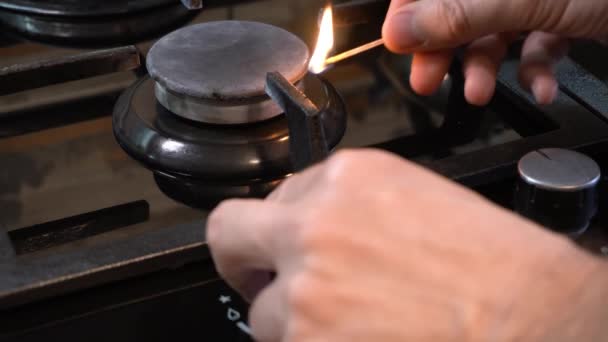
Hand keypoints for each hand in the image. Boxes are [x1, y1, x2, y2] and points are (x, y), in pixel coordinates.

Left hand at [208, 149, 607, 341]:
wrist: (526, 317)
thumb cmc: (487, 264)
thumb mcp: (414, 198)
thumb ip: (347, 203)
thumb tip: (306, 219)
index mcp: (346, 178)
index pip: (279, 196)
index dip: (286, 226)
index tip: (289, 242)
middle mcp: (315, 226)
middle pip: (231, 233)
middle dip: (242, 256)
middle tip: (258, 276)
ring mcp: (304, 287)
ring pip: (264, 308)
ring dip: (293, 317)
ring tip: (350, 322)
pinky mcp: (305, 339)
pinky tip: (356, 336)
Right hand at [382, 0, 607, 105]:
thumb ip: (461, 12)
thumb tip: (398, 29)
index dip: (412, 11)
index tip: (401, 45)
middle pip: (460, 7)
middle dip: (445, 48)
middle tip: (429, 80)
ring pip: (495, 31)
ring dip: (485, 68)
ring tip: (479, 93)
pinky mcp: (567, 14)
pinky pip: (535, 44)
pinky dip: (534, 71)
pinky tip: (540, 86)